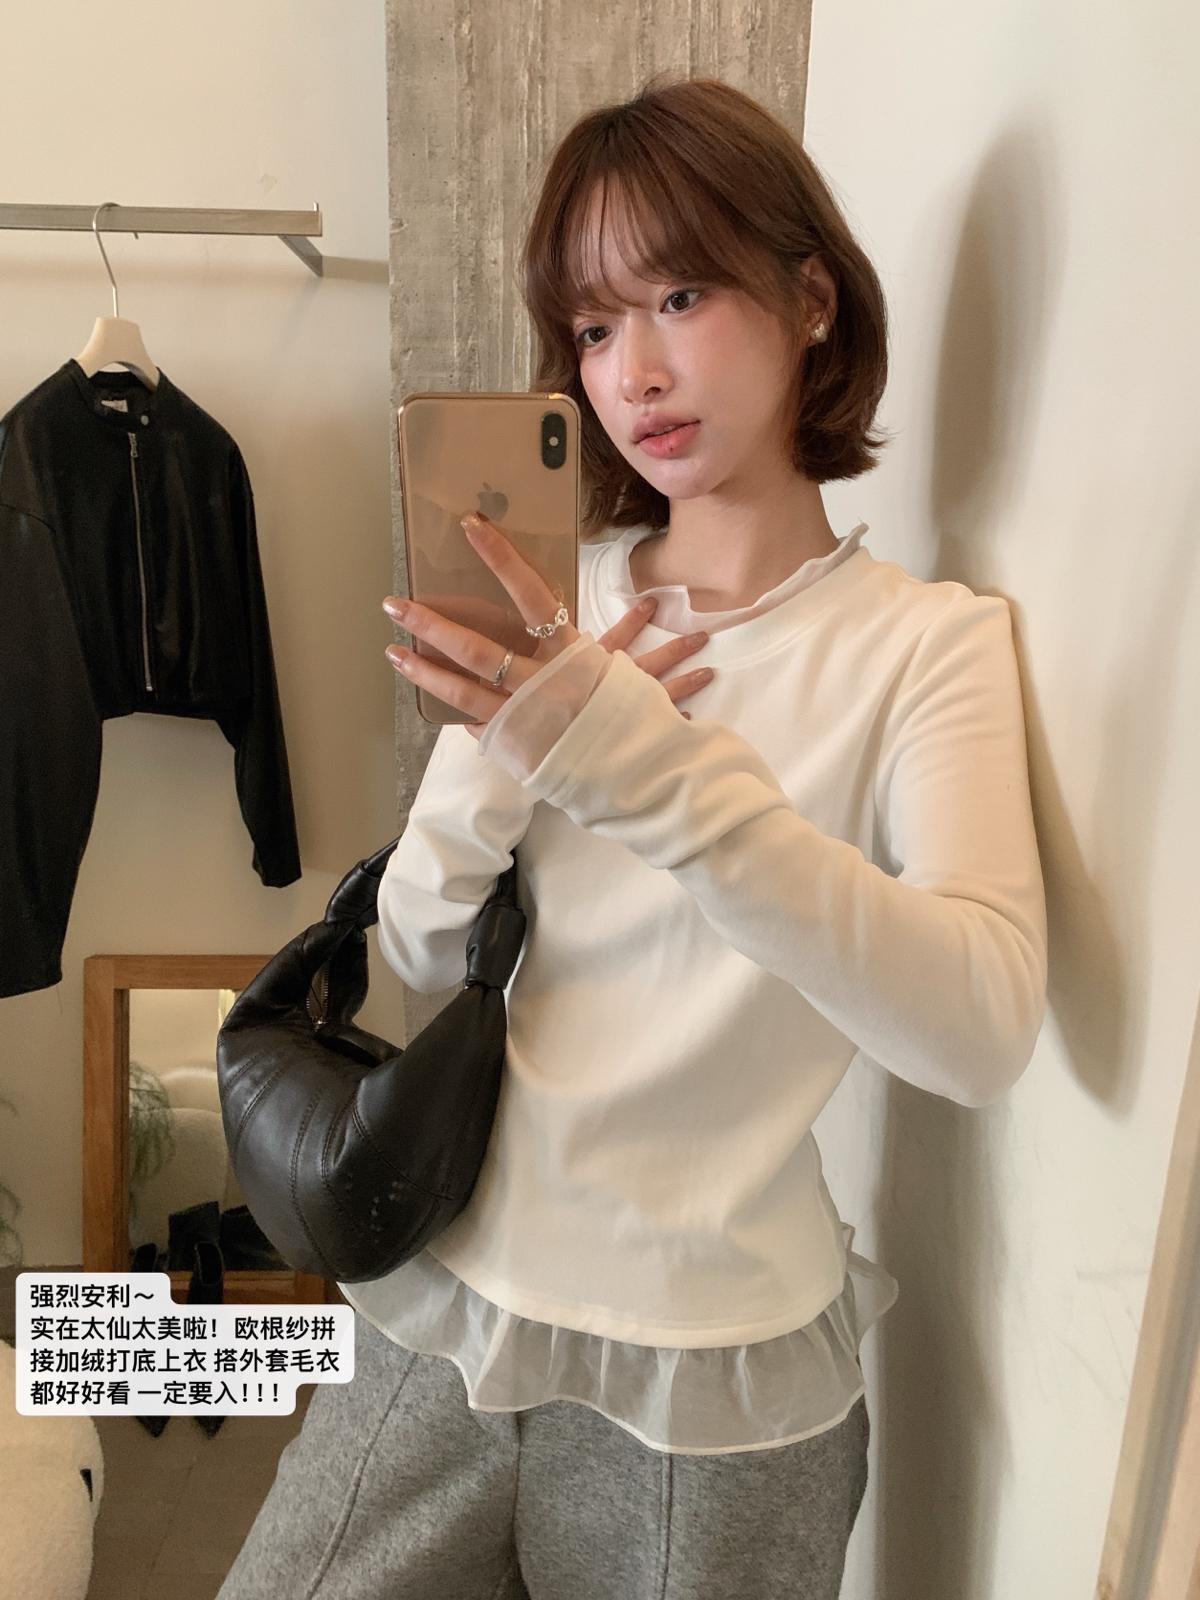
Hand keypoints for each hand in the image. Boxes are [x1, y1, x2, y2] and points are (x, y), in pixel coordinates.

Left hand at [383, 513, 714, 740]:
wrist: (640, 770)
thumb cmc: (632, 714)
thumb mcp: (617, 670)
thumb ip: (594, 648)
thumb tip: (595, 618)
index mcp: (570, 653)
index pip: (531, 593)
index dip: (501, 558)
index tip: (472, 525)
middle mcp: (542, 682)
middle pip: (475, 649)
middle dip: (431, 624)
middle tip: (393, 603)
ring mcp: (524, 717)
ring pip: (463, 693)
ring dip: (424, 671)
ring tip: (393, 654)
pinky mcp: (516, 747)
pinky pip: (480, 725)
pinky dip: (460, 714)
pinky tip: (436, 703)